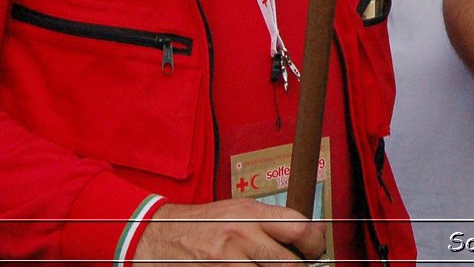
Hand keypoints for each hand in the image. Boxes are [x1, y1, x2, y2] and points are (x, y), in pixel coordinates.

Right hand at [133, 199, 321, 263]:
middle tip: (298, 266)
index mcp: (251, 214)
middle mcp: (242, 237)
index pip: (300, 229)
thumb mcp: (238, 212)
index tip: (315, 251)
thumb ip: (269, 222)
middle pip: (290, 264)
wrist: (157, 237)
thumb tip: (305, 235)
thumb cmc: (203, 224)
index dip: (316, 244)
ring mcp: (228, 262)